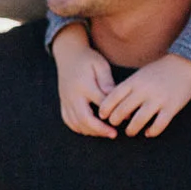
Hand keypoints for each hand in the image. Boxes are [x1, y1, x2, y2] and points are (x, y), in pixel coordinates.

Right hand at [50, 22, 114, 138]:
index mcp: (84, 85)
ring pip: (76, 123)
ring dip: (91, 131)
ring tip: (105, 132)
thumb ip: (107, 82)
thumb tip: (116, 99)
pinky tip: (91, 129)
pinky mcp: (63, 103)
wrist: (68, 55)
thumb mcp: (100, 65)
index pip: (100, 104)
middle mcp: (72, 96)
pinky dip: (80, 128)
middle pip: (85, 119)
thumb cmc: (88, 59)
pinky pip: (69, 121)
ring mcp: (66, 101)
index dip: (114, 112)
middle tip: (113, 134)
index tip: (126, 118)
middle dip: (100, 130)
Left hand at [99, 53, 190, 136]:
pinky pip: (159, 125)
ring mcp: (158, 99)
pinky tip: (149, 132)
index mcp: (135, 81)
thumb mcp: (140, 74)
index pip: (114, 96)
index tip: (103, 115)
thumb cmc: (160, 70)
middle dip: (115, 120)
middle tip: (114, 124)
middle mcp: (144, 90)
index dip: (105, 108)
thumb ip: (128, 87)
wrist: (186, 63)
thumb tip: (113, 103)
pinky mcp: (172, 107)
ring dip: (131, 129)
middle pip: (123, 110)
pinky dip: (152, 131)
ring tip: (130, 132)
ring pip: (139, 121)